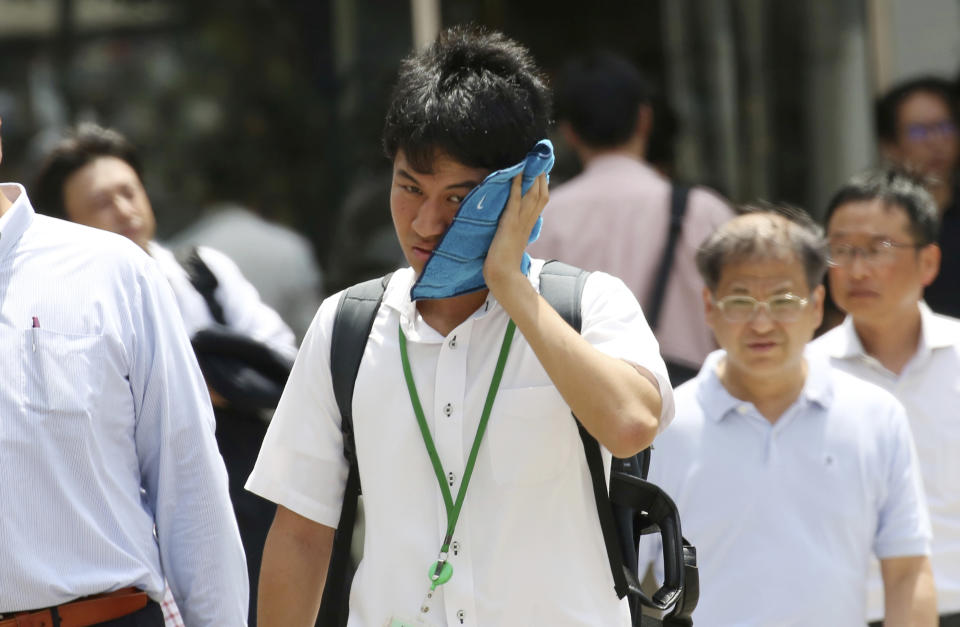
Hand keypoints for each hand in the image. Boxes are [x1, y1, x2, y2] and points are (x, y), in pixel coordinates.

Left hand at [483, 172, 548, 294]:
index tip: (542, 169)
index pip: (541, 200)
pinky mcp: (510, 223)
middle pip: (542, 193)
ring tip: (531, 160)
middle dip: (541, 175)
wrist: (504, 276)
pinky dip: (517, 186)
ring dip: (533, 176)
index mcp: (530, 225)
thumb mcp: (512, 241)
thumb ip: (515, 230)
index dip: (543, 184)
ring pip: (533, 194)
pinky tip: (517, 173)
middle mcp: (529, 221)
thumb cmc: (505, 263)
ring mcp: (520, 222)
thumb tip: (512, 224)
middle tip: (538, 158)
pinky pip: (515, 200)